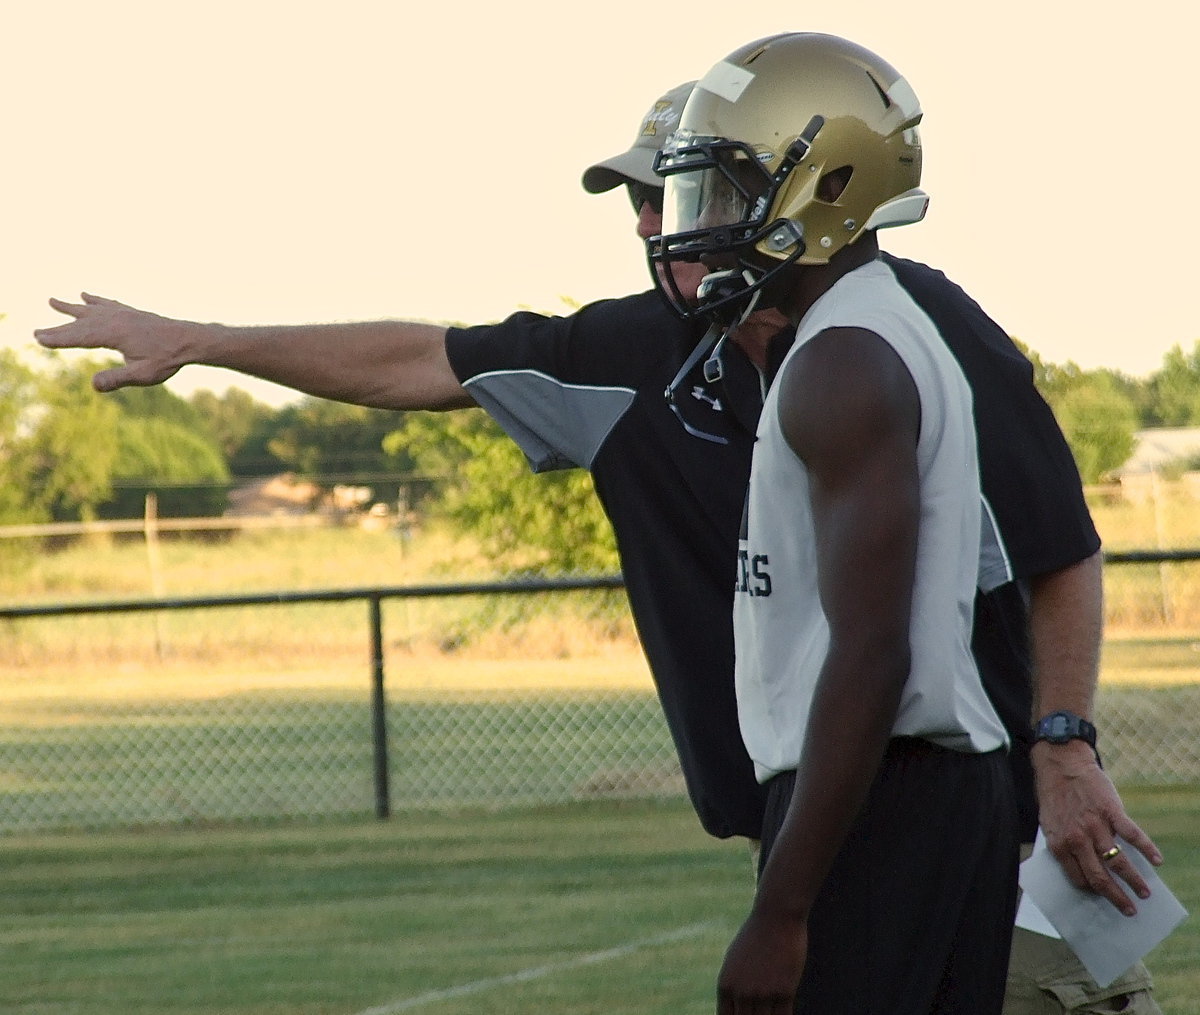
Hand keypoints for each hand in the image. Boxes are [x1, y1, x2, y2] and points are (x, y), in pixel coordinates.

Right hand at [35, 293, 192, 391]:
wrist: (190, 340)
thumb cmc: (167, 360)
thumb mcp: (143, 375)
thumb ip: (117, 379)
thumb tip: (93, 385)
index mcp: (114, 334)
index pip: (79, 337)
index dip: (58, 339)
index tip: (38, 338)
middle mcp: (115, 320)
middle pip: (80, 324)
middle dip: (58, 328)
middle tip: (35, 332)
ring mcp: (123, 314)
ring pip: (91, 309)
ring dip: (71, 307)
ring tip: (53, 301)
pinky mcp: (132, 313)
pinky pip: (108, 304)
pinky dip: (95, 300)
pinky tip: (86, 295)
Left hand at [716, 909, 806, 1014]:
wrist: (776, 917)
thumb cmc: (756, 936)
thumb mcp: (735, 960)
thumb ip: (734, 984)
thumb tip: (734, 1005)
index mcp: (726, 985)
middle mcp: (741, 993)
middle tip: (758, 1013)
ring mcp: (763, 994)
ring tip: (769, 1013)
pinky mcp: (784, 992)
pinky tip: (783, 1014)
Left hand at [1033, 740, 1162, 915]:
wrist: (1061, 766)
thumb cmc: (1054, 796)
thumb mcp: (1049, 824)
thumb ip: (1063, 845)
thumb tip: (1078, 867)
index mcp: (1060, 844)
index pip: (1079, 878)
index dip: (1093, 890)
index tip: (1103, 897)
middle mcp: (1078, 839)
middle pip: (1099, 877)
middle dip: (1116, 897)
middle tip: (1129, 910)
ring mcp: (1096, 826)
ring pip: (1118, 862)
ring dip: (1134, 880)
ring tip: (1145, 893)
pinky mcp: (1112, 812)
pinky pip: (1132, 835)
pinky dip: (1147, 848)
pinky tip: (1158, 860)